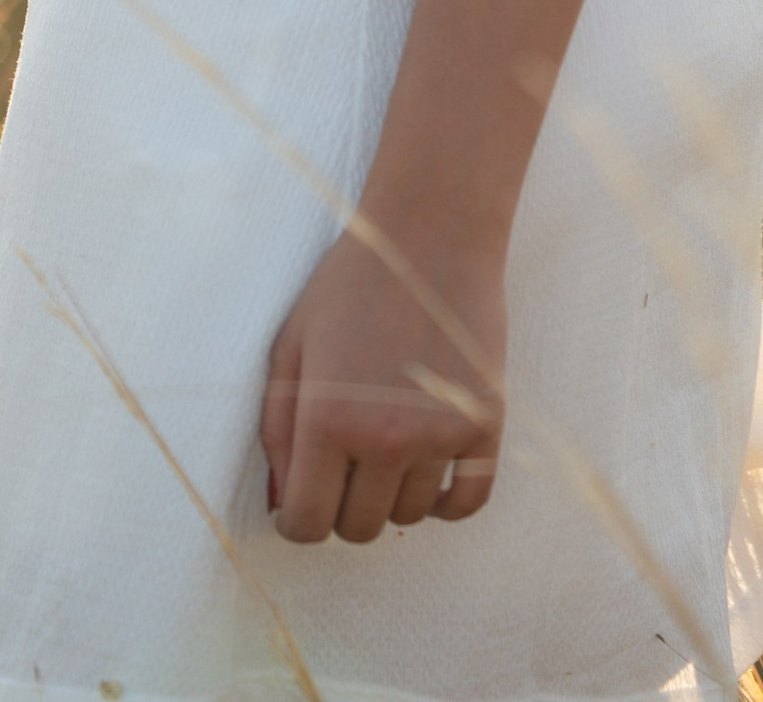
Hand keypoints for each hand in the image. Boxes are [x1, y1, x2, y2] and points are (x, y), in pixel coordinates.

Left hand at [260, 227, 505, 545]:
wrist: (430, 234)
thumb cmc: (349, 284)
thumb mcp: (291, 345)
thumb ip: (277, 427)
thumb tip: (281, 499)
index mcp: (326, 421)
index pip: (307, 524)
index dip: (299, 521)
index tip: (304, 501)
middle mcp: (384, 439)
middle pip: (358, 528)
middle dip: (343, 506)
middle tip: (346, 465)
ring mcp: (439, 435)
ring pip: (409, 516)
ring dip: (392, 495)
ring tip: (387, 446)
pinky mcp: (484, 424)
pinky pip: (467, 502)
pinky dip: (446, 502)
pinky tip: (429, 475)